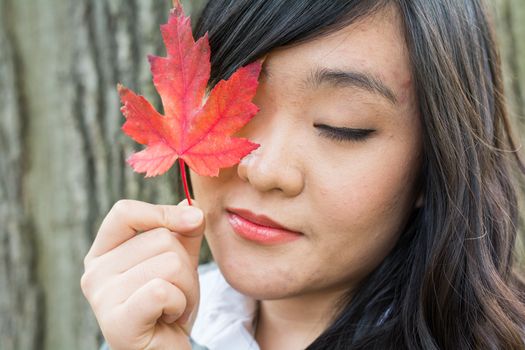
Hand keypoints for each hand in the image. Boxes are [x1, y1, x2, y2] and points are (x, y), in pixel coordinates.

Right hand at [81, 199, 203, 349]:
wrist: (165, 349)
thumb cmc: (169, 305)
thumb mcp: (179, 261)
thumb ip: (183, 232)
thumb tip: (190, 205)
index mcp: (103, 252)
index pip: (125, 212)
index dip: (162, 212)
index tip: (193, 221)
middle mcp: (94, 272)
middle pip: (161, 238)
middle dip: (186, 266)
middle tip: (176, 291)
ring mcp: (101, 297)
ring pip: (170, 264)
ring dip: (187, 288)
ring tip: (173, 306)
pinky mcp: (116, 322)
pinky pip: (163, 291)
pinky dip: (179, 304)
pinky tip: (168, 317)